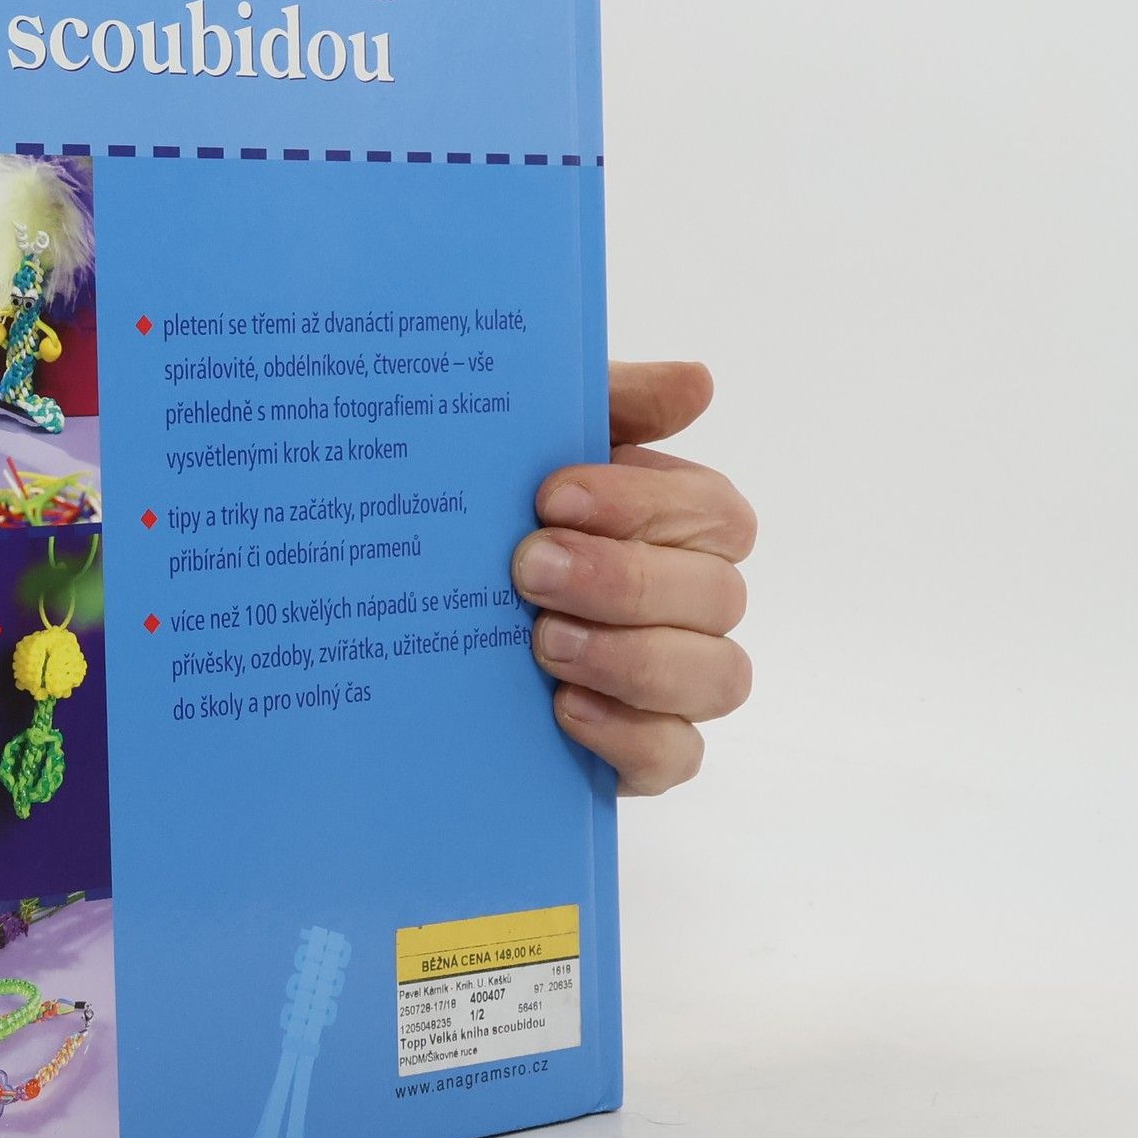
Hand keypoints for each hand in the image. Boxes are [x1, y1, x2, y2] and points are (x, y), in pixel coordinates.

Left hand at [513, 361, 753, 794]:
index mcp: (682, 520)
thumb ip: (611, 405)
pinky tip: (564, 708)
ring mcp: (677, 679)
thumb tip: (697, 382)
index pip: (713, 511)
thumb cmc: (497, 516)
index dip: (641, 504)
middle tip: (528, 570)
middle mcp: (694, 599)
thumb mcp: (535, 446)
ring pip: (717, 676)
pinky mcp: (646, 748)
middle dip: (622, 580)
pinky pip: (678, 754)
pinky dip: (630, 734)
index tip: (550, 497)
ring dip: (632, 657)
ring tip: (542, 642)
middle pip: (718, 594)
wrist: (418, 609)